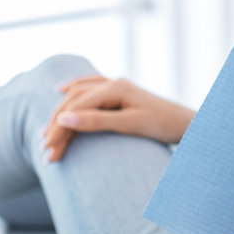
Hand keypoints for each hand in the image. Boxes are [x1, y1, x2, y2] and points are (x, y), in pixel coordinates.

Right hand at [42, 75, 195, 161]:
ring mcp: (117, 86)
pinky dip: (73, 91)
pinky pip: (89, 88)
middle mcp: (114, 83)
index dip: (59, 128)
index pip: (77, 107)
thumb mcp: (129, 125)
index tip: (48, 150)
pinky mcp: (120, 93)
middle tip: (45, 151)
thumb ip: (96, 121)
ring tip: (46, 135)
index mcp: (116, 87)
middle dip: (57, 126)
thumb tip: (63, 119)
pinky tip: (61, 90)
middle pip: (75, 101)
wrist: (187, 124)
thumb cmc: (162, 125)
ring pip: (80, 96)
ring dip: (62, 115)